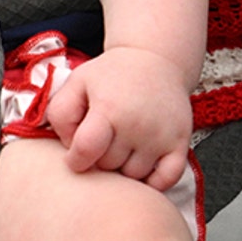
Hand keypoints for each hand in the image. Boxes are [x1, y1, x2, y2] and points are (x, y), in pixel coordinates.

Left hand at [44, 46, 191, 190]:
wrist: (155, 59)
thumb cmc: (111, 75)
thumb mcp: (77, 82)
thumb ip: (61, 113)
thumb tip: (69, 146)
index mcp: (109, 108)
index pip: (86, 150)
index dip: (75, 160)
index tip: (76, 155)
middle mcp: (137, 125)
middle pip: (109, 166)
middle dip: (100, 158)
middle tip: (103, 138)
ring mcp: (161, 136)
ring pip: (134, 176)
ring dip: (124, 167)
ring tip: (122, 143)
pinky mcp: (180, 143)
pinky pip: (166, 180)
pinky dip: (153, 180)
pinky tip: (143, 162)